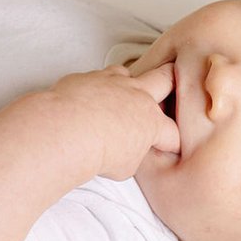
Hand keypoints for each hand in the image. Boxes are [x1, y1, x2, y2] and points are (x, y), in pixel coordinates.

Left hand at [47, 63, 180, 180]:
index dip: (171, 141)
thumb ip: (131, 155)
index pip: (171, 132)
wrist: (69, 132)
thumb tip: (126, 152)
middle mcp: (136, 96)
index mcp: (151, 121)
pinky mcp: (88, 77)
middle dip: (170, 82)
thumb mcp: (125, 167)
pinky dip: (93, 89)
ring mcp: (112, 83)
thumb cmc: (98, 152)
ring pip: (127, 74)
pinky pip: (94, 78)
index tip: (167, 146)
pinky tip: (86, 99)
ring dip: (125, 84)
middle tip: (169, 85)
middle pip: (164, 79)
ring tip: (118, 95)